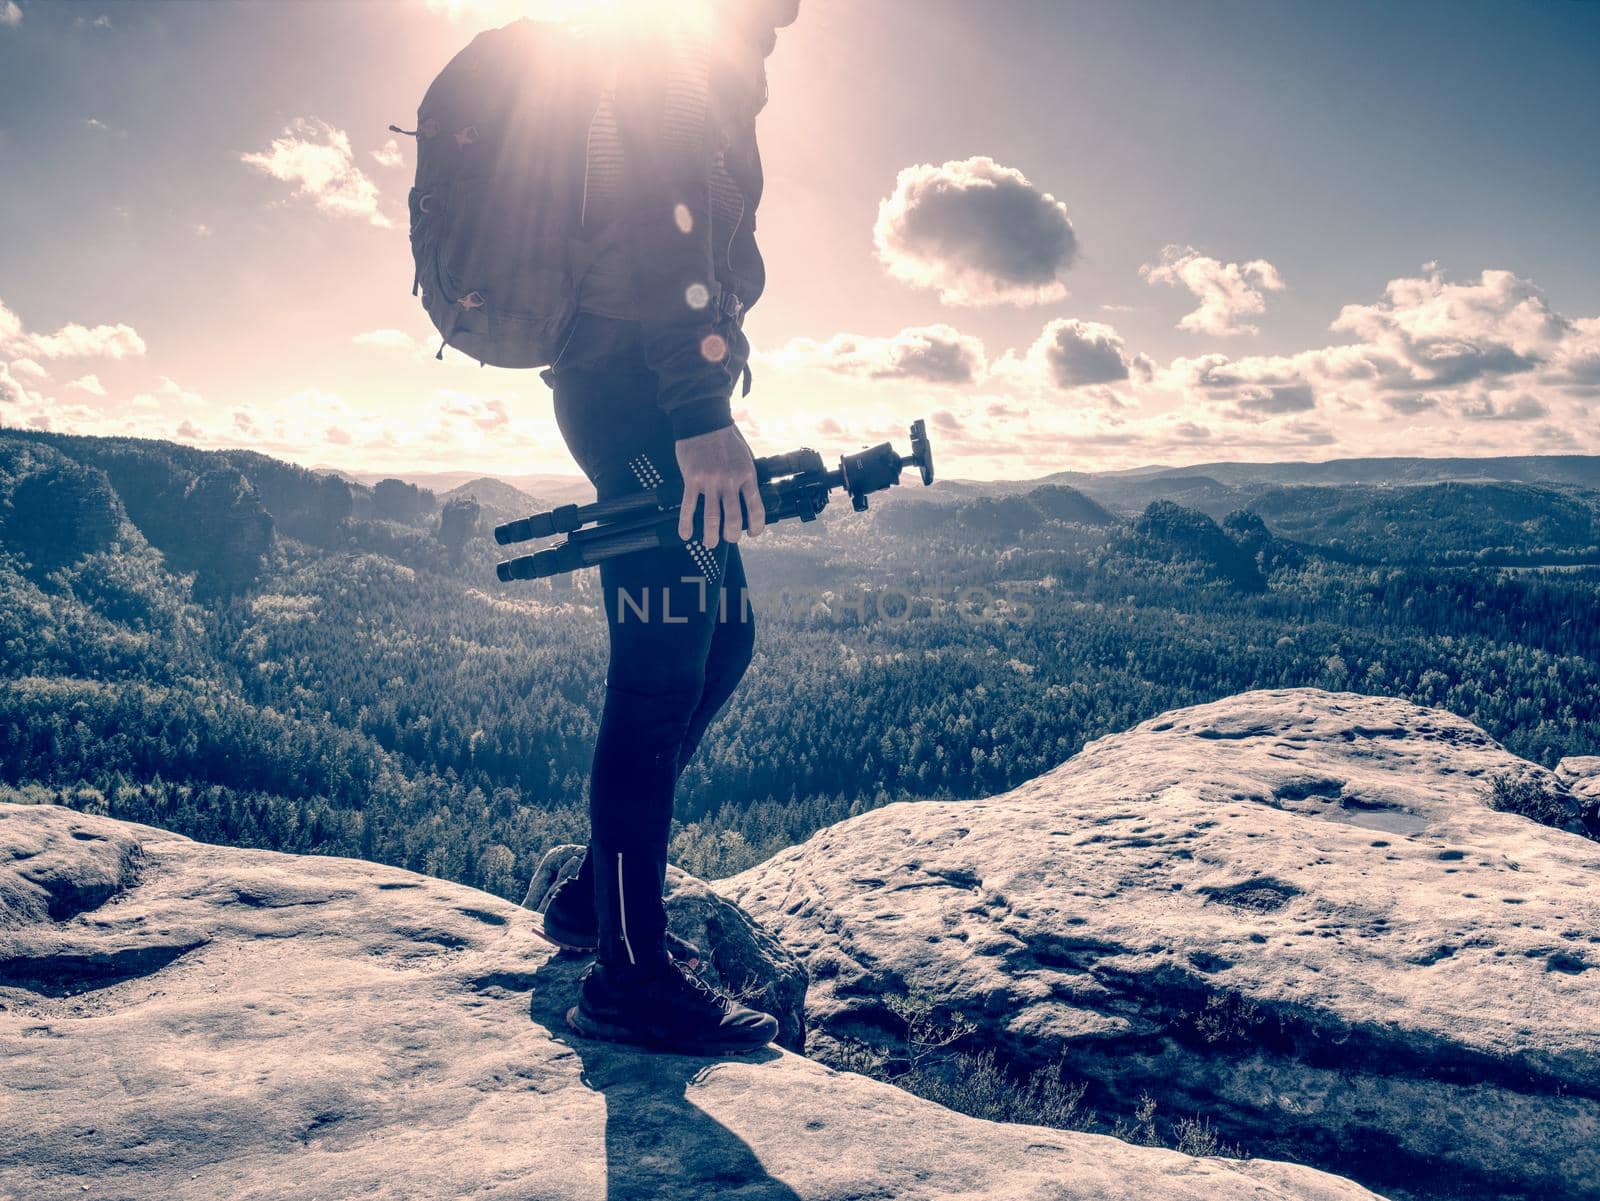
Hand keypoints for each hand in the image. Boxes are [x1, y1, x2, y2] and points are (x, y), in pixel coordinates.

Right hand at [675, 424, 765, 547]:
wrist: (704, 420)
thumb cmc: (725, 437)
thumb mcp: (745, 455)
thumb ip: (746, 476)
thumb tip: (747, 495)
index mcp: (747, 476)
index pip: (756, 508)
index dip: (756, 526)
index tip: (753, 533)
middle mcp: (730, 482)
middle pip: (733, 519)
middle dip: (731, 535)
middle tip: (728, 539)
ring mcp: (710, 482)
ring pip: (711, 518)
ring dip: (710, 536)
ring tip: (709, 543)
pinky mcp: (692, 480)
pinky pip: (689, 507)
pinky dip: (686, 524)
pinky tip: (685, 535)